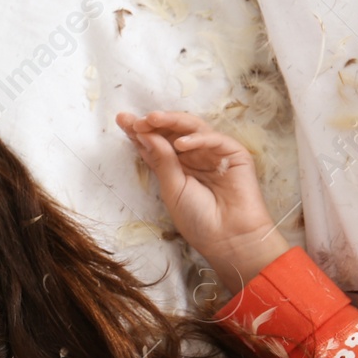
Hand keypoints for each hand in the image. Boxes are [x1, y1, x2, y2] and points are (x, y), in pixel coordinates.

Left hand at [116, 110, 290, 293]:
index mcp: (176, 166)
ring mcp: (214, 153)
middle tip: (136, 120)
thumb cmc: (198, 219)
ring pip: (193, 128)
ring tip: (152, 120)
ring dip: (172, 122)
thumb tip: (143, 135)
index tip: (122, 121)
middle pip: (172, 132)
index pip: (156, 144)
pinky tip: (181, 144)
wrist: (228, 238)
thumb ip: (161, 161)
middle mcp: (194, 156)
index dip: (140, 133)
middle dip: (154, 123)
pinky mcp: (235, 154)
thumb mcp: (171, 189)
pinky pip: (214, 140)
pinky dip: (197, 139)